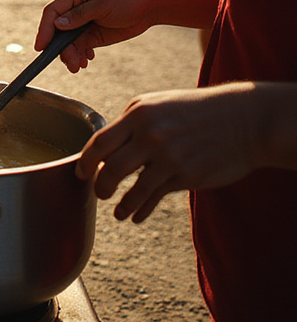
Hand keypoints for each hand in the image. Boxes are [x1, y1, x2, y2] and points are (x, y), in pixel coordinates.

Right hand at [34, 0, 154, 70]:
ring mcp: (84, 19)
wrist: (153, 5)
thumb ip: (80, 15)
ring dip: (72, 53)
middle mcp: (77, 5)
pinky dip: (80, 54)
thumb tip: (58, 25)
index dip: (45, 28)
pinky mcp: (93, 31)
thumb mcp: (105, 5)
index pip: (53, 10)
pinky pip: (80, 44)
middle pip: (60, 28)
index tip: (41, 46)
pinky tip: (87, 60)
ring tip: (79, 66)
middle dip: (62, 47)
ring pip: (69, 40)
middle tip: (70, 62)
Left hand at [77, 83, 259, 221]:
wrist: (241, 120)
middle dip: (101, 186)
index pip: (100, 142)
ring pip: (135, 190)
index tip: (80, 173)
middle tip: (99, 192)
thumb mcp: (155, 105)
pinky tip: (136, 216)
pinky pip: (157, 196)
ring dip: (122, 205)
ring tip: (117, 212)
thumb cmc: (192, 110)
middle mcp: (151, 136)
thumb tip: (105, 150)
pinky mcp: (187, 176)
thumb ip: (129, 124)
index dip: (86, 161)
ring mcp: (170, 158)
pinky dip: (143, 209)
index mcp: (138, 115)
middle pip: (112, 169)